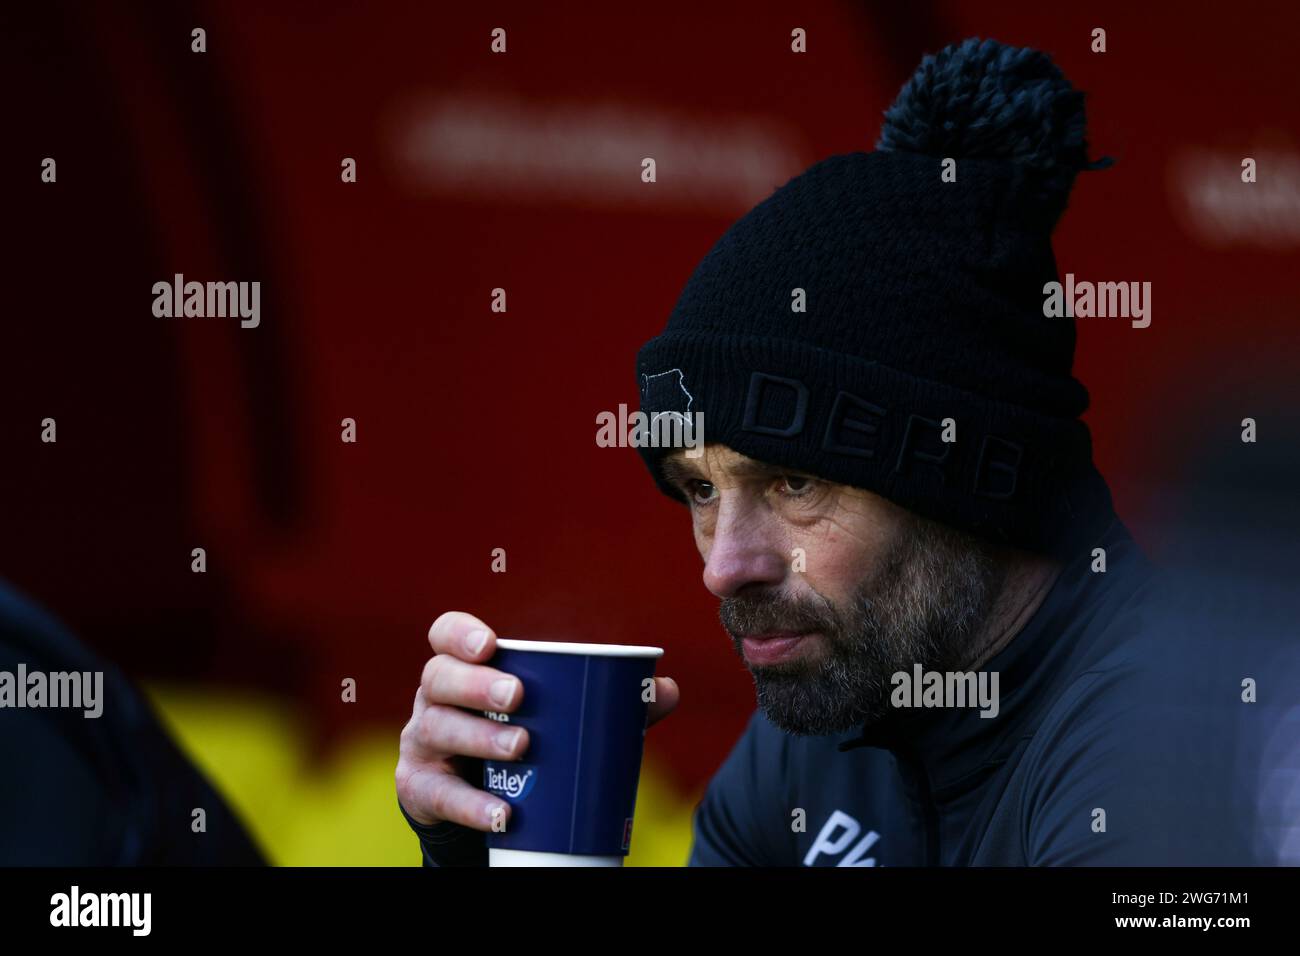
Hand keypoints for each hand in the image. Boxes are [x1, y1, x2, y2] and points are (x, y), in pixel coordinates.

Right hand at [395, 611, 679, 829]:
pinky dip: (472, 805)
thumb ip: (609, 698)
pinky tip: (502, 814)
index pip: (444, 635)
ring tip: (522, 747)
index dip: (460, 634)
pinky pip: (441, 793)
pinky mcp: (422, 787)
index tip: (490, 642)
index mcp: (464, 668)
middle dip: (476, 684)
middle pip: (439, 678)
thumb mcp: (553, 712)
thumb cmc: (519, 733)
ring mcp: (422, 741)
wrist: (476, 797)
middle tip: (519, 696)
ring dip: (480, 737)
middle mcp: (435, 698)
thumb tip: (663, 690)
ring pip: (439, 729)